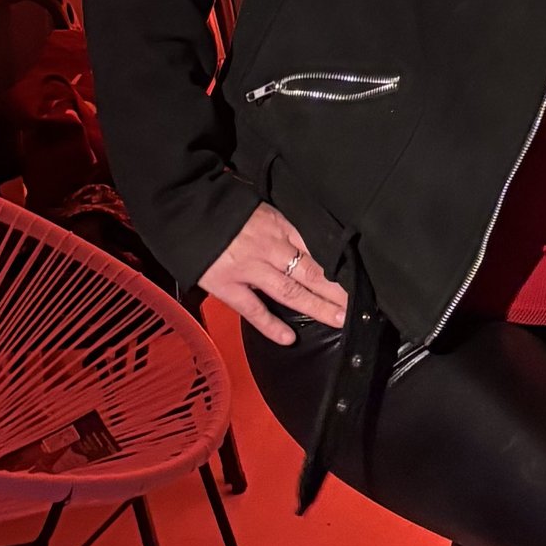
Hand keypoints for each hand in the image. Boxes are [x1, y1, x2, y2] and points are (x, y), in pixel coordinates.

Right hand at [201, 202, 347, 345]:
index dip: (340, 266)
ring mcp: (248, 269)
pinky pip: (253, 309)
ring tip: (340, 321)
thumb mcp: (264, 208)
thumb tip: (313, 238)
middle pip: (312, 272)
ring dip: (317, 308)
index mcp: (281, 226)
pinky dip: (271, 325)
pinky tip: (289, 338)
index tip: (360, 279)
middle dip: (337, 291)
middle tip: (359, 306)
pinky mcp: (226, 286)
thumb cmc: (226, 206)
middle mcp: (270, 248)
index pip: (318, 248)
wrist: (184, 208)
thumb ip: (286, 225)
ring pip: (290, 292)